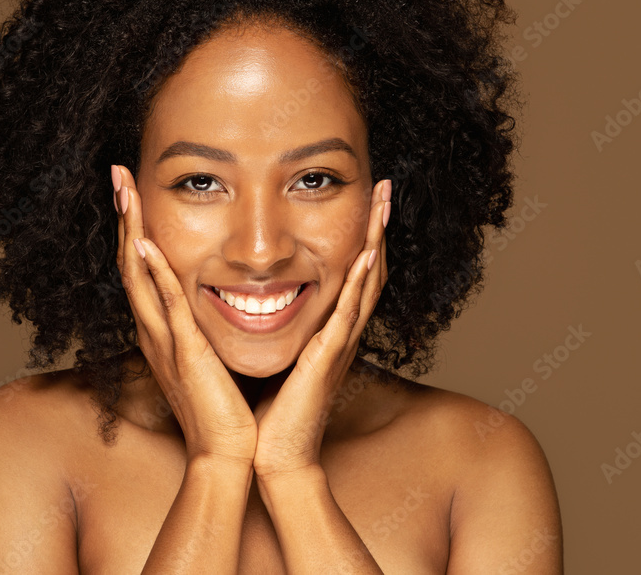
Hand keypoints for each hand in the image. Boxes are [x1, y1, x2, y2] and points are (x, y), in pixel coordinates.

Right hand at [112, 165, 257, 466]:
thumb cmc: (226, 408)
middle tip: (117, 173)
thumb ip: (205, 328)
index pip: (142, 269)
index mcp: (162, 331)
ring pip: (138, 276)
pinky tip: (146, 242)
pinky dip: (154, 272)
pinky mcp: (183, 352)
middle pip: (129, 263)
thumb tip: (218, 300)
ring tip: (124, 191)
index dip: (134, 229)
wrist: (229, 452)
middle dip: (124, 217)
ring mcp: (164, 341)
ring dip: (130, 230)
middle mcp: (155, 331)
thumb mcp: (211, 356)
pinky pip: (165, 305)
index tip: (132, 192)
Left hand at [252, 178, 390, 479]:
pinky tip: (365, 254)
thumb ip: (276, 327)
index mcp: (328, 330)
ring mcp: (339, 345)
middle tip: (384, 187)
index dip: (360, 235)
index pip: (351, 273)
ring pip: (367, 284)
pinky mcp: (328, 360)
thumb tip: (255, 298)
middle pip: (370, 269)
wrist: (270, 454)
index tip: (363, 199)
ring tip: (383, 203)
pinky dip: (359, 283)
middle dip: (377, 227)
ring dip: (376, 241)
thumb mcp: (277, 354)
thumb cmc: (269, 410)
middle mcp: (340, 333)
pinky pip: (348, 315)